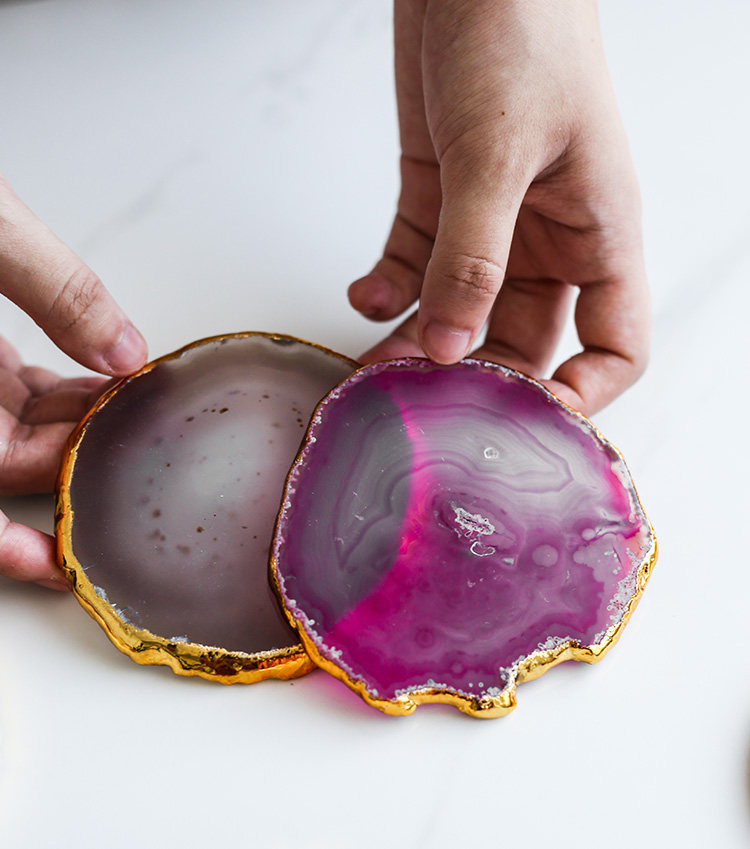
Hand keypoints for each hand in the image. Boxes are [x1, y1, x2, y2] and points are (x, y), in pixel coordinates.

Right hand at [0, 173, 147, 588]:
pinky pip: (12, 390)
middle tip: (140, 449)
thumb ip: (54, 288)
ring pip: (12, 426)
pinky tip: (102, 380)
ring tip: (134, 414)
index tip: (55, 564)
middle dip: (70, 458)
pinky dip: (60, 391)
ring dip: (73, 422)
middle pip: (2, 459)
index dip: (1, 541)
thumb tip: (121, 351)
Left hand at [348, 0, 648, 414]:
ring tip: (374, 371)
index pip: (615, 343)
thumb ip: (473, 254)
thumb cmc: (522, 31)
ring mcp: (491, 225)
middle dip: (474, 379)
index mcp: (595, 233)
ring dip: (418, 345)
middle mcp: (548, 240)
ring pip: (460, 313)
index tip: (526, 424)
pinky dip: (390, 289)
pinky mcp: (440, 202)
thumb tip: (450, 345)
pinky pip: (418, 267)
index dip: (581, 393)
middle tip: (423, 409)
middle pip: (521, 342)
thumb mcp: (499, 150)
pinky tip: (365, 294)